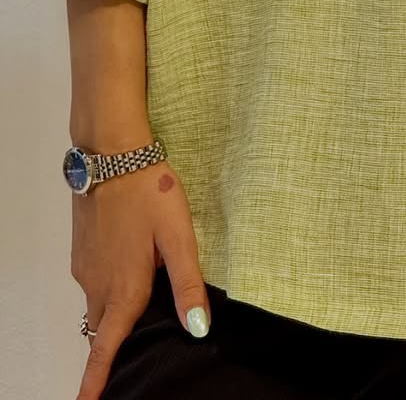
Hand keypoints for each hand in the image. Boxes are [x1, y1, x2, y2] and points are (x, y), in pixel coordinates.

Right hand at [71, 159, 210, 399]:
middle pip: (101, 331)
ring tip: (136, 315)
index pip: (105, 348)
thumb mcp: (178, 237)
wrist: (111, 154)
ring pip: (96, 306)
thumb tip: (197, 329)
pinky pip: (92, 284)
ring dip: (110, 318)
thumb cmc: (149, 192)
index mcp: (124, 288)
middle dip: (109, 350)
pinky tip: (128, 273)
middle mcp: (97, 284)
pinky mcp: (82, 251)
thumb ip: (188, 284)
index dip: (96, 382)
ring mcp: (85, 267)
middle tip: (126, 361)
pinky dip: (106, 292)